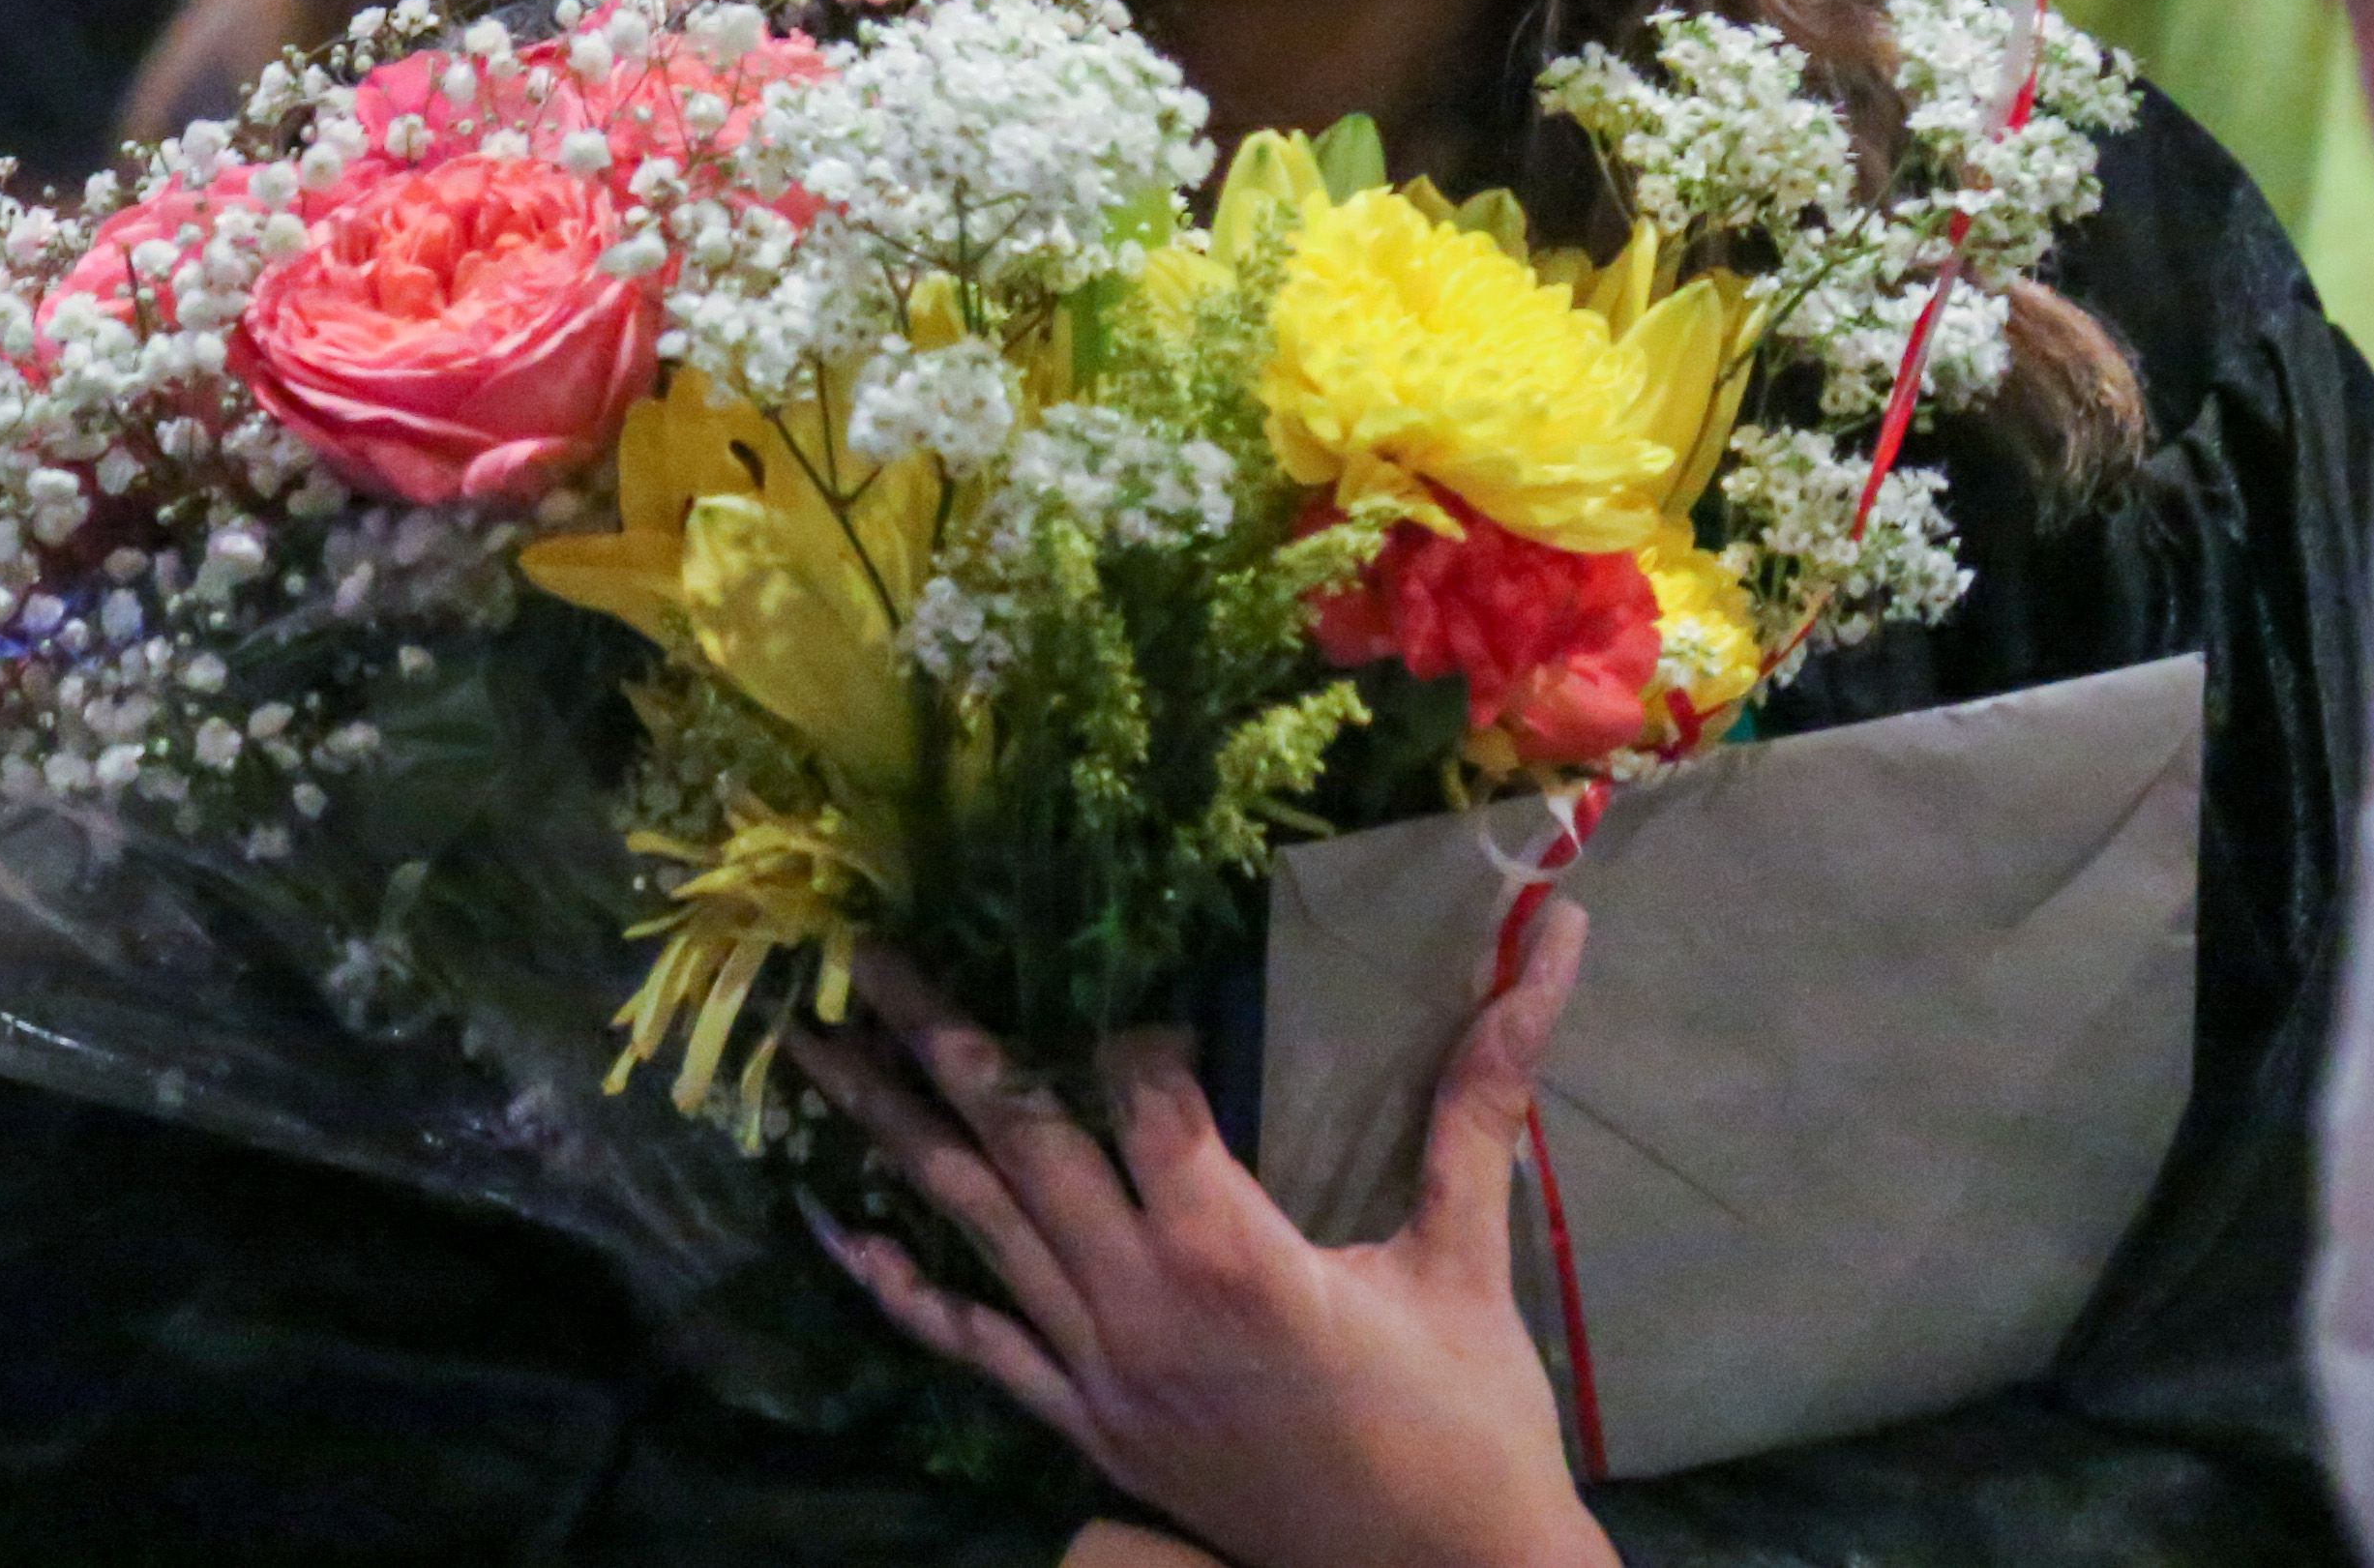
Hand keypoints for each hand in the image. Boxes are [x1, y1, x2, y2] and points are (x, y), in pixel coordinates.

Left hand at [792, 902, 1614, 1567]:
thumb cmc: (1468, 1419)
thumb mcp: (1466, 1253)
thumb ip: (1483, 1099)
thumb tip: (1552, 946)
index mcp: (1231, 1254)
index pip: (1141, 1095)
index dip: (1135, 1024)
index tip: (1140, 970)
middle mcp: (1140, 1308)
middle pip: (1021, 1144)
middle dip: (945, 1039)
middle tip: (867, 953)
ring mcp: (1099, 1374)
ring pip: (976, 1230)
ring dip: (896, 1134)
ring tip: (822, 1050)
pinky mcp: (1088, 1428)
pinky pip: (975, 1348)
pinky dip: (902, 1290)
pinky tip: (839, 1233)